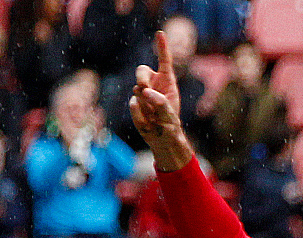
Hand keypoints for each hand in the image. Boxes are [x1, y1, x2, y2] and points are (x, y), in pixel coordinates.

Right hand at [129, 30, 193, 171]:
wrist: (161, 138)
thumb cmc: (169, 124)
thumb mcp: (169, 115)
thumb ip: (159, 103)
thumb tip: (144, 92)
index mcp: (167, 82)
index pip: (164, 61)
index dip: (162, 47)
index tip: (160, 33)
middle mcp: (154, 84)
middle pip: (142, 71)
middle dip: (141, 77)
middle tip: (143, 87)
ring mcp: (142, 93)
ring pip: (136, 89)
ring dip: (144, 101)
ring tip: (153, 115)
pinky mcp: (135, 103)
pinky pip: (133, 105)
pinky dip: (139, 114)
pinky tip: (147, 120)